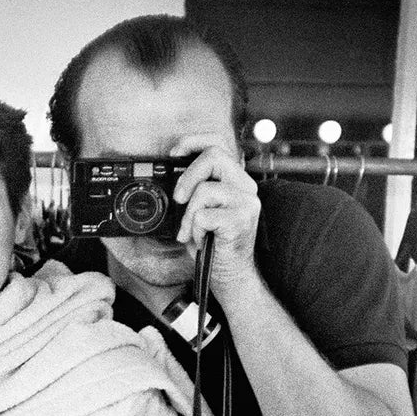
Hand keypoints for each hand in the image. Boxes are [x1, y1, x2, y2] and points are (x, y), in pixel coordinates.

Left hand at [172, 143, 261, 291]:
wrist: (229, 274)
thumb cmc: (213, 243)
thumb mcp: (201, 210)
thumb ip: (194, 189)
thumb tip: (169, 175)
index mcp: (236, 180)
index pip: (219, 143)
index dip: (194, 141)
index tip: (174, 152)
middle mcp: (246, 187)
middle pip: (213, 156)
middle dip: (187, 177)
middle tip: (179, 199)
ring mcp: (246, 203)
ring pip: (205, 190)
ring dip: (189, 214)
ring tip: (193, 230)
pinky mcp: (241, 219)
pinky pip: (204, 215)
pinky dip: (195, 229)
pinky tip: (204, 239)